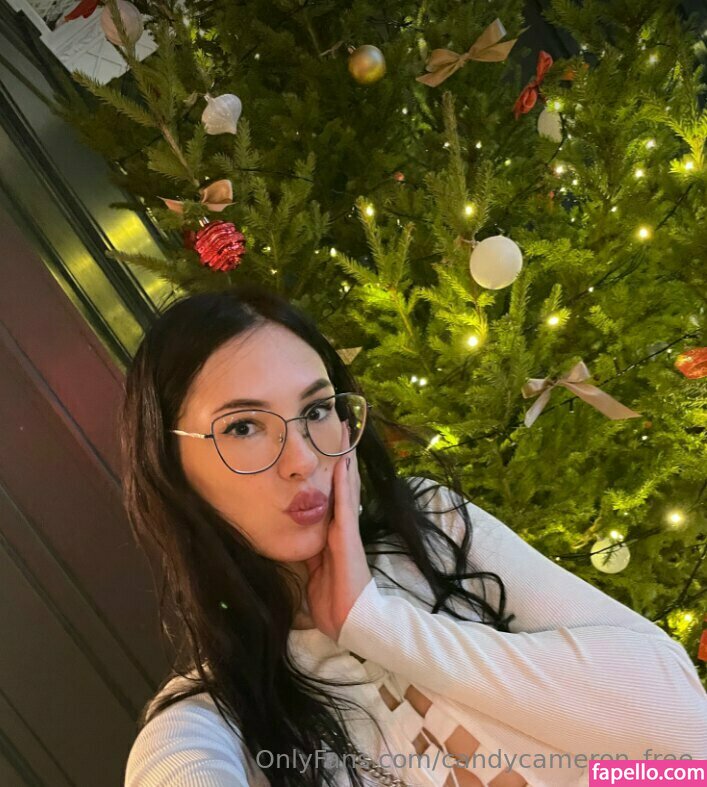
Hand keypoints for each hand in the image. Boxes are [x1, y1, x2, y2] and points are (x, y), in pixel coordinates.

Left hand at [303, 421, 371, 640]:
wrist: (349, 622)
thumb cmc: (331, 600)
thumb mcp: (312, 569)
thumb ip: (307, 550)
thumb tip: (291, 536)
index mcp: (334, 533)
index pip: (333, 494)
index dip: (333, 470)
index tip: (329, 445)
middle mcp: (343, 526)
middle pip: (343, 484)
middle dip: (343, 457)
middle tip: (342, 426)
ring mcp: (348, 530)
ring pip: (346, 488)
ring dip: (346, 461)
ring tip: (345, 434)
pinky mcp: (348, 538)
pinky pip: (345, 506)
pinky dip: (344, 484)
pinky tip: (342, 464)